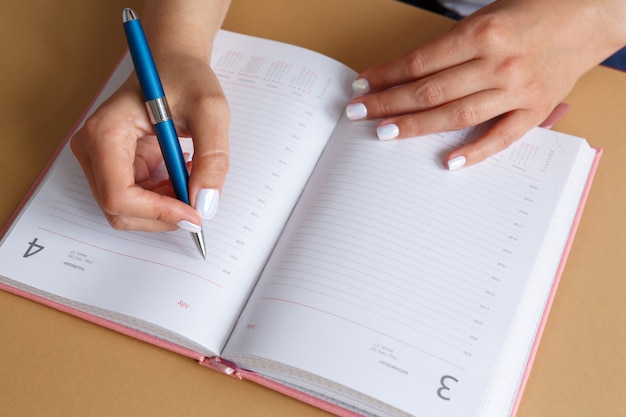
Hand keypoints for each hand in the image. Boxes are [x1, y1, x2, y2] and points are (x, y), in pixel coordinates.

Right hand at [71, 52, 228, 231]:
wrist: (173, 64)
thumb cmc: (185, 78)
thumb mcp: (210, 110)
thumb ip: (212, 158)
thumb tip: (205, 204)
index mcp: (105, 132)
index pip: (118, 195)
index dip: (158, 213)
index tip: (194, 214)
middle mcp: (92, 150)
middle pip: (120, 210)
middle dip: (163, 214)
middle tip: (200, 198)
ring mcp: (100, 161)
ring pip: (129, 212)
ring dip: (166, 207)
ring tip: (192, 174)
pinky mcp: (115, 168)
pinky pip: (138, 202)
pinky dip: (165, 199)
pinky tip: (182, 173)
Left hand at [346, 0, 625, 168]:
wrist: (590, 14)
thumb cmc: (533, 11)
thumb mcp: (487, 15)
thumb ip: (451, 46)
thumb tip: (408, 74)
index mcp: (483, 34)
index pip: (420, 62)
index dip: (386, 76)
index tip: (362, 85)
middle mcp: (498, 63)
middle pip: (430, 92)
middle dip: (387, 103)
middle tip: (357, 113)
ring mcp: (518, 89)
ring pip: (457, 116)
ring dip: (415, 126)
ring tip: (383, 132)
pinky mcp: (536, 109)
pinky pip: (502, 137)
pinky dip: (475, 152)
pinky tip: (448, 163)